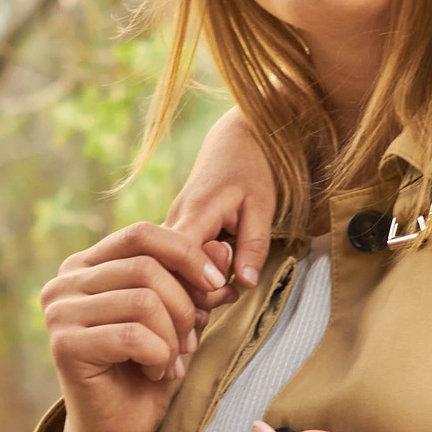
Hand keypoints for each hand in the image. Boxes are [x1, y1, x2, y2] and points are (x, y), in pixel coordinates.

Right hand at [37, 222, 225, 431]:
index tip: (217, 284)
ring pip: (143, 300)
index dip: (187, 254)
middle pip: (146, 267)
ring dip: (173, 336)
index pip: (141, 234)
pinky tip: (156, 373)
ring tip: (171, 360)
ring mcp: (59, 313)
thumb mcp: (179, 318)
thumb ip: (195, 279)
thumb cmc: (147, 371)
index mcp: (87, 265)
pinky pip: (133, 335)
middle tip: (190, 340)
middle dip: (184, 305)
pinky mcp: (64, 346)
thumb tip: (222, 245)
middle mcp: (65, 282)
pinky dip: (159, 356)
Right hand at [165, 105, 276, 308]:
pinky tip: (216, 282)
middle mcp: (173, 222)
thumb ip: (254, 245)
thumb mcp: (262, 206)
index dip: (198, 286)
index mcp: (193, 214)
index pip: (178, 263)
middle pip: (170, 273)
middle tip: (232, 293)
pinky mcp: (173, 231)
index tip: (227, 290)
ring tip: (228, 289)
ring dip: (195, 287)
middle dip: (198, 292)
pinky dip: (193, 277)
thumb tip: (246, 283)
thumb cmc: (251, 168)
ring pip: (170, 271)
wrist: (236, 138)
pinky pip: (174, 263)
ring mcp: (169, 227)